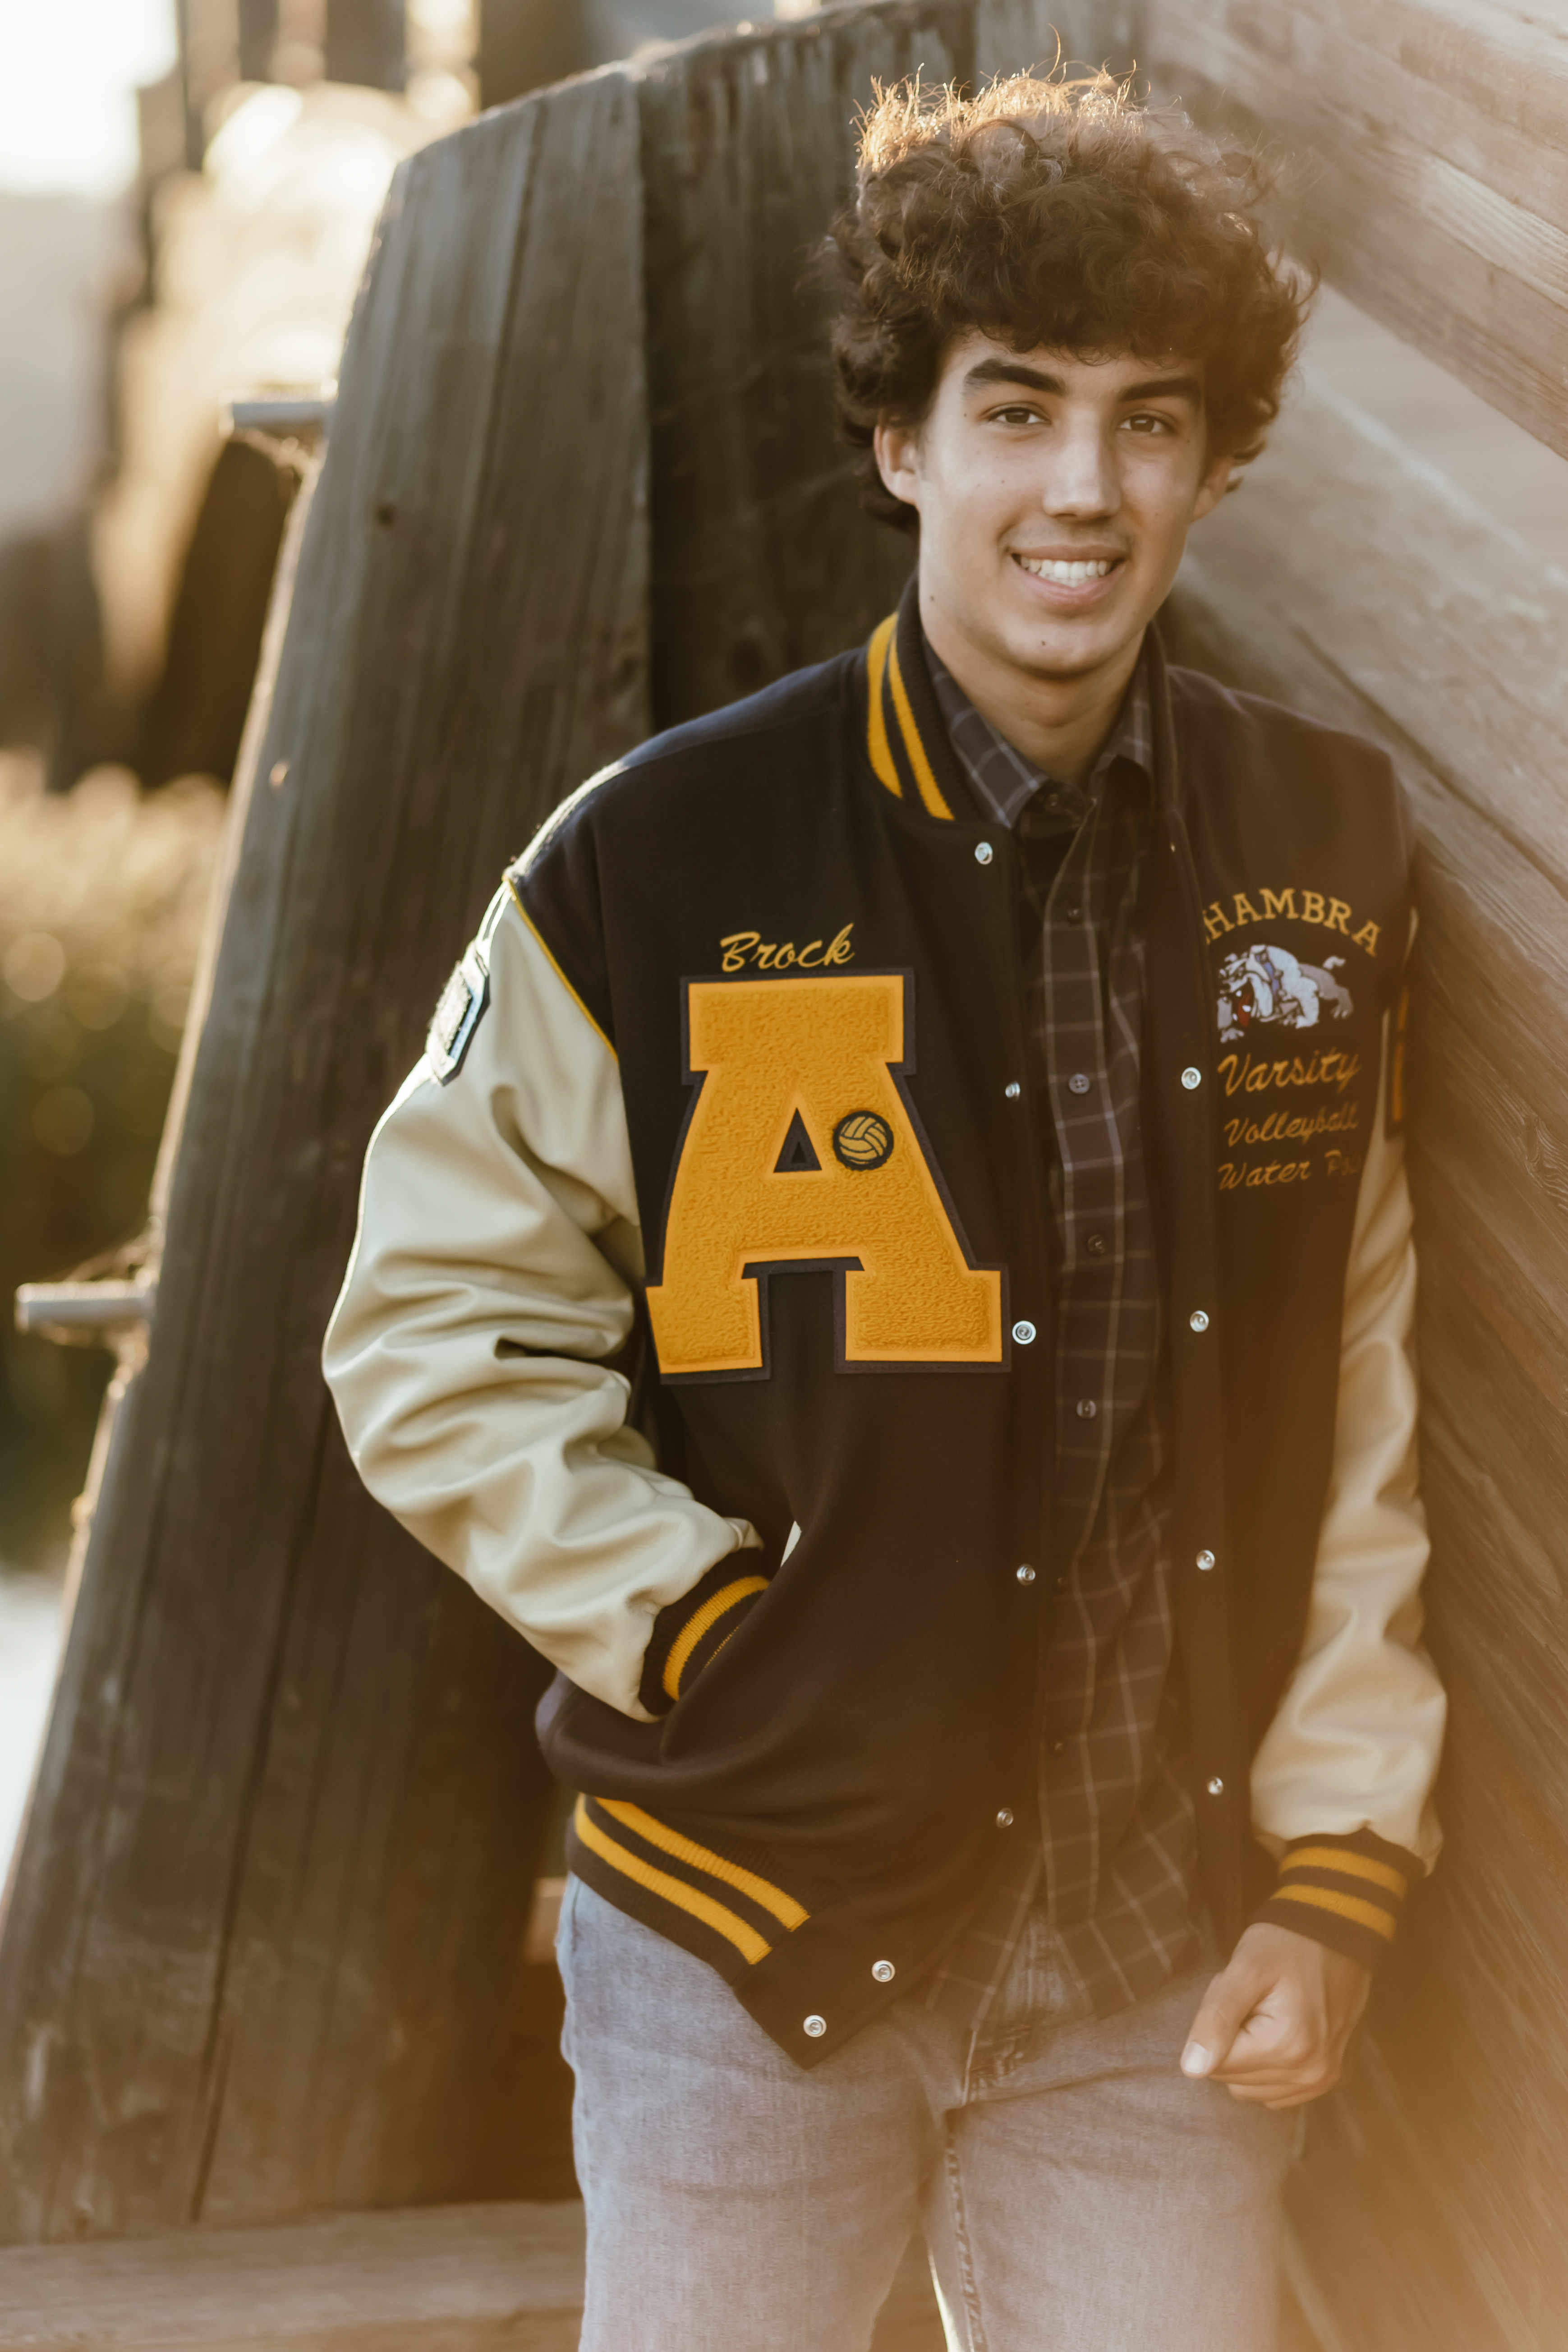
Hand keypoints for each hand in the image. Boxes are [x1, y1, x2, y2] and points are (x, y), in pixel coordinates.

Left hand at [1179, 1923, 1370, 2109]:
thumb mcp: (1244, 1970)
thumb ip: (1216, 2018)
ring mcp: (1325, 2079)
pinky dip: (1273, 2068)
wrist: (1336, 1932)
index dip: (1217, 2027)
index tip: (1238, 1999)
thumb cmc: (1286, 1945)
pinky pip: (1281, 2092)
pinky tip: (1283, 2033)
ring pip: (1255, 2090)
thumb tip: (1192, 2069)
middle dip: (1233, 2041)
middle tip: (1252, 2003)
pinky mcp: (1334, 2077)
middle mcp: (1310, 2073)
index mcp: (1286, 2047)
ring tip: (1268, 2015)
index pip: (1216, 2065)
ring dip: (1251, 2057)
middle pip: (1235, 2078)